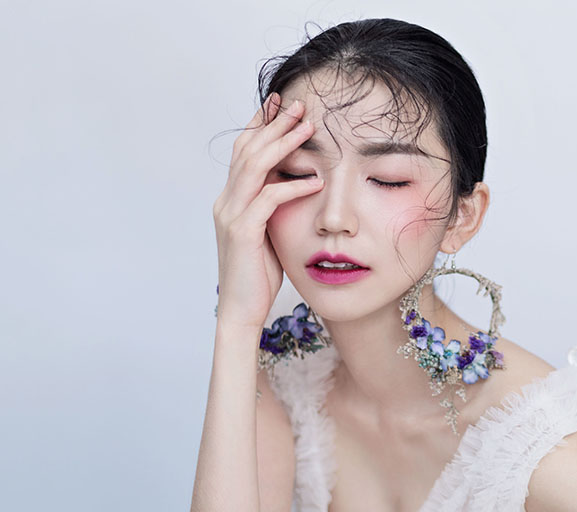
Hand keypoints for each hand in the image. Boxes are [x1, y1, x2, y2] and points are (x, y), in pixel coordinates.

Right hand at [212, 92, 323, 331]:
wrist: (240, 309)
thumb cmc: (258, 274)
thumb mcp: (268, 233)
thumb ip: (274, 209)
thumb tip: (298, 187)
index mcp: (231, 199)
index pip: (243, 152)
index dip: (260, 125)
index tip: (280, 103)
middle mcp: (227, 201)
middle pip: (248, 150)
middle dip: (274, 124)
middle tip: (299, 104)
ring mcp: (232, 215)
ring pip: (255, 167)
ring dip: (283, 144)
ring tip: (309, 128)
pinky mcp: (243, 232)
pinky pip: (269, 199)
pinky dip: (292, 186)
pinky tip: (315, 180)